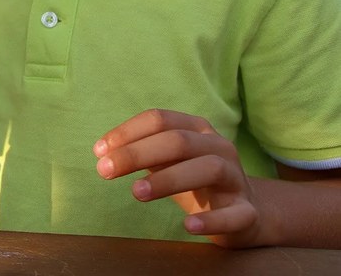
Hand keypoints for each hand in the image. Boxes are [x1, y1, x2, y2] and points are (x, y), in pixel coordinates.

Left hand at [93, 109, 276, 247]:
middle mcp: (219, 147)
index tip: (99, 151)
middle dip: (137, 153)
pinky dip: (211, 220)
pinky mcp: (247, 212)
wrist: (245, 213)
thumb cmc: (193, 180)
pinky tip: (186, 226)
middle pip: (179, 141)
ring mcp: (237, 179)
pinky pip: (234, 214)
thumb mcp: (167, 161)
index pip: (159, 120)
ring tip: (136, 192)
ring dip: (169, 179)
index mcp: (197, 129)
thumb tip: (104, 153)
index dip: (127, 132)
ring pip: (208, 169)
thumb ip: (141, 153)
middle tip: (105, 171)